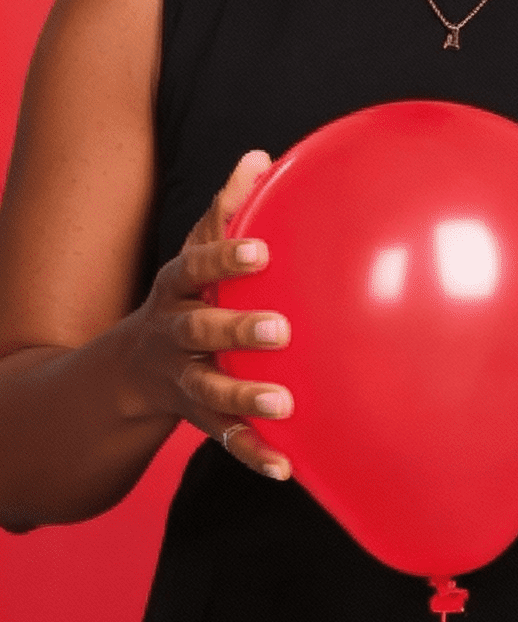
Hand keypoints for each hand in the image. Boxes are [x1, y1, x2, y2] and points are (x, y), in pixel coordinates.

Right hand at [126, 150, 293, 479]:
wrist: (128, 371)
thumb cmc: (186, 295)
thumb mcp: (196, 252)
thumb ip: (228, 206)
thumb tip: (260, 156)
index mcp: (178, 289)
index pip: (197, 266)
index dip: (225, 258)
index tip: (260, 250)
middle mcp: (175, 333)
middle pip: (200, 330)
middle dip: (236, 329)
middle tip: (279, 328)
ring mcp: (183, 378)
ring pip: (209, 389)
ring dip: (244, 396)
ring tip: (283, 402)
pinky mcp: (198, 417)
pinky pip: (225, 437)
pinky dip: (253, 452)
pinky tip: (285, 466)